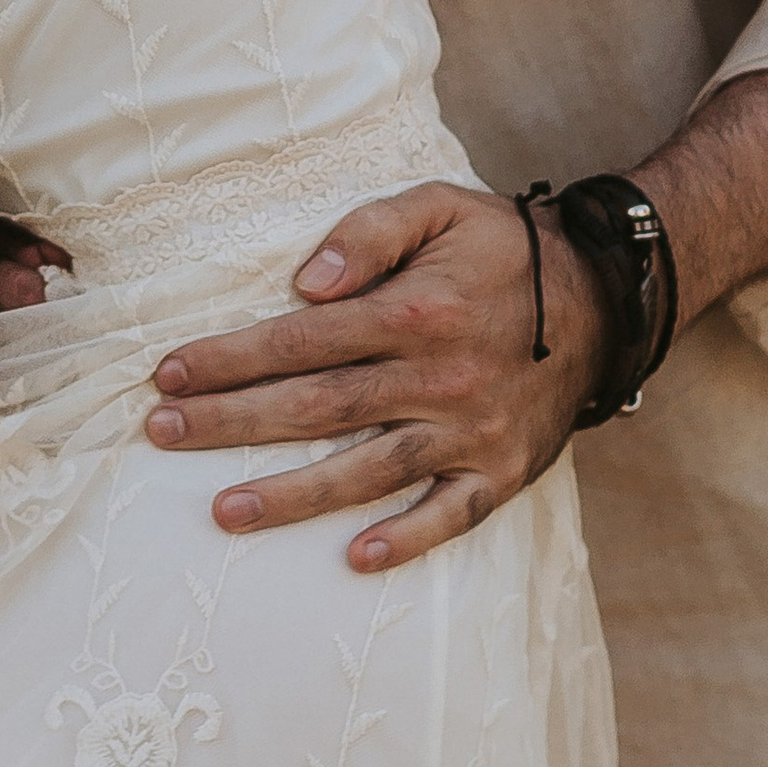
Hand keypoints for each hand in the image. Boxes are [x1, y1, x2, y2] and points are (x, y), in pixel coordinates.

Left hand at [142, 182, 604, 569]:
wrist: (605, 299)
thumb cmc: (502, 249)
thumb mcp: (438, 207)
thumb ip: (367, 232)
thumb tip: (301, 283)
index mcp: (416, 311)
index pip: (302, 339)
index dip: (231, 357)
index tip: (168, 373)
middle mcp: (440, 377)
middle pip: (318, 408)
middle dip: (232, 423)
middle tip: (163, 434)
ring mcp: (473, 431)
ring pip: (369, 471)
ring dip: (294, 495)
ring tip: (224, 511)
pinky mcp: (505, 471)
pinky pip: (452, 515)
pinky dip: (407, 538)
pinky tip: (353, 559)